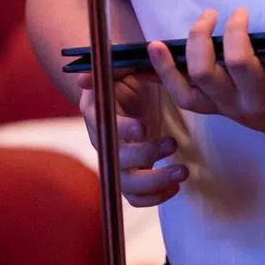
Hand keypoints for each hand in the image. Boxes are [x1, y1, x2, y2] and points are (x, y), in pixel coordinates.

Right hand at [77, 71, 187, 207]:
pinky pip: (136, 198)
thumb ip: (110, 68)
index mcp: (97, 113)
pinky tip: (176, 186)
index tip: (143, 128)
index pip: (105, 127)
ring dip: (156, 182)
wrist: (124, 91)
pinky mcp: (129, 174)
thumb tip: (82, 79)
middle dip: (146, 155)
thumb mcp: (121, 66)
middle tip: (173, 143)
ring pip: (128, 185)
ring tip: (182, 171)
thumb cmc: (124, 77)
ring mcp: (116, 161)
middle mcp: (103, 142)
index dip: (122, 130)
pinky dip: (155, 197)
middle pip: (117, 160)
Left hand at [148, 8, 264, 147]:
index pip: (241, 68)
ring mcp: (225, 109)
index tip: (240, 11)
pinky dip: (165, 76)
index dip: (235, 38)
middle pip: (207, 79)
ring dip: (170, 69)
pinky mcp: (217, 105)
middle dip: (201, 45)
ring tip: (157, 41)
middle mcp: (240, 108)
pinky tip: (153, 51)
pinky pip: (184, 97)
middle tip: (211, 14)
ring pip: (187, 96)